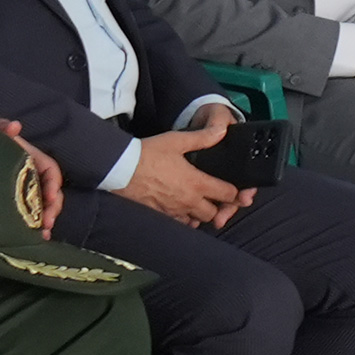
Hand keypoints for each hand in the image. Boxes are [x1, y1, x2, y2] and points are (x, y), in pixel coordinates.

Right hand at [115, 125, 248, 227]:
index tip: (235, 191)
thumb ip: (202, 138)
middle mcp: (188, 201)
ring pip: (195, 221)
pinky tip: (179, 209)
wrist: (119, 169)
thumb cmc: (147, 154)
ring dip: (199, 214)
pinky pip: (177, 223)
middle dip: (217, 207)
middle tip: (214, 199)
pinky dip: (182, 219)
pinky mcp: (159, 215)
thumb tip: (221, 131)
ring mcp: (173, 211)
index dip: (234, 194)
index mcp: (196, 183)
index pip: (227, 195)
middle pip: (213, 213)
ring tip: (196, 203)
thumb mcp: (177, 141)